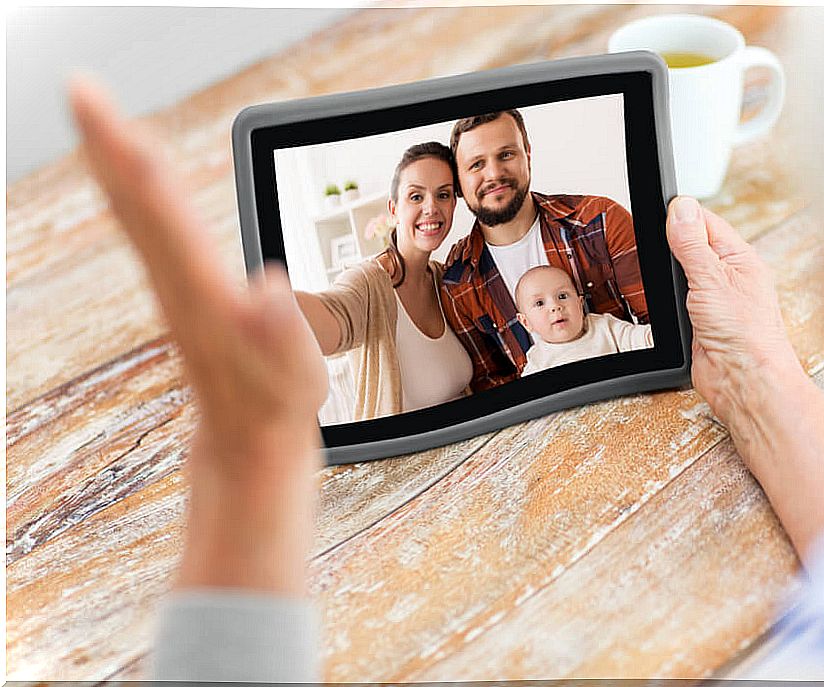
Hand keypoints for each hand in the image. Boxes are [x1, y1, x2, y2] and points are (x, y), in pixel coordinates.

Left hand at [69, 75, 328, 593]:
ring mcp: (176, 290)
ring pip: (137, 216)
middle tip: (84, 92)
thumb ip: (280, 331)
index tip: (102, 111)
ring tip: (104, 122)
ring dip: (117, 166)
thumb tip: (267, 283)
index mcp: (203, 294)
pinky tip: (137, 180)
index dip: (133, 159)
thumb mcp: (293, 378)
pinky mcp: (183, 294)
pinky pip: (151, 233)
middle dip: (110, 145)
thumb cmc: (274, 409)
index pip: (161, 215)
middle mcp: (178, 286)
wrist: (248, 445)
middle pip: (137, 205)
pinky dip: (137, 196)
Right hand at [666, 196, 800, 430]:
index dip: (682, 216)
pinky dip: (669, 297)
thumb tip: (681, 207)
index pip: (705, 222)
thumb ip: (692, 243)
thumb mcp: (712, 279)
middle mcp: (728, 276)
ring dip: (670, 271)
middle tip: (657, 244)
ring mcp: (713, 299)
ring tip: (661, 270)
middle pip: (691, 245)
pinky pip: (679, 299)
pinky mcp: (699, 320)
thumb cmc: (746, 334)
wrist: (743, 381)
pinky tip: (665, 298)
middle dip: (672, 243)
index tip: (660, 213)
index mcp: (740, 258)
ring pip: (683, 272)